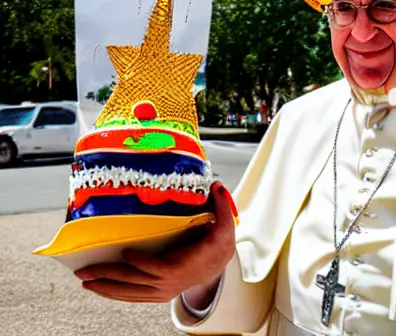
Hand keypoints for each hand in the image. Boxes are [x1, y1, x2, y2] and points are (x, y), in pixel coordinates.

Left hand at [74, 182, 235, 302]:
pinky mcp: (157, 294)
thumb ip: (221, 206)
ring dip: (105, 287)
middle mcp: (168, 284)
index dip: (141, 261)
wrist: (217, 268)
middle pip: (134, 281)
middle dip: (107, 276)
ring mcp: (161, 291)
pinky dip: (114, 293)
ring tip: (84, 280)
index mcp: (180, 266)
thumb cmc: (217, 246)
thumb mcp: (225, 226)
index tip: (125, 251)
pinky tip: (100, 287)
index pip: (157, 267)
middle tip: (84, 271)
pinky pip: (131, 296)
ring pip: (128, 292)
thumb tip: (217, 185)